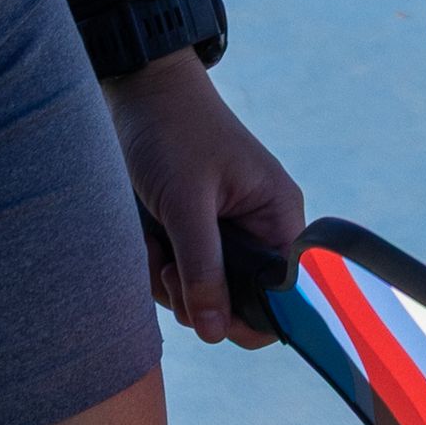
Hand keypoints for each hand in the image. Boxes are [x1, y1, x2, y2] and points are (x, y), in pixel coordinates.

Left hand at [107, 52, 303, 346]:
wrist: (138, 91)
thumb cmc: (172, 133)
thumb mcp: (186, 204)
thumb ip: (203, 269)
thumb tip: (216, 333)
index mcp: (277, 217)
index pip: (286, 294)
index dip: (251, 318)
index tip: (208, 314)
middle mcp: (259, 229)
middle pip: (238, 301)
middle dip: (197, 296)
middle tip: (167, 266)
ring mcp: (225, 233)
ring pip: (204, 293)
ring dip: (170, 281)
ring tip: (151, 244)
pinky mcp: (195, 233)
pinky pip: (182, 275)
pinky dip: (159, 268)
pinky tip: (145, 239)